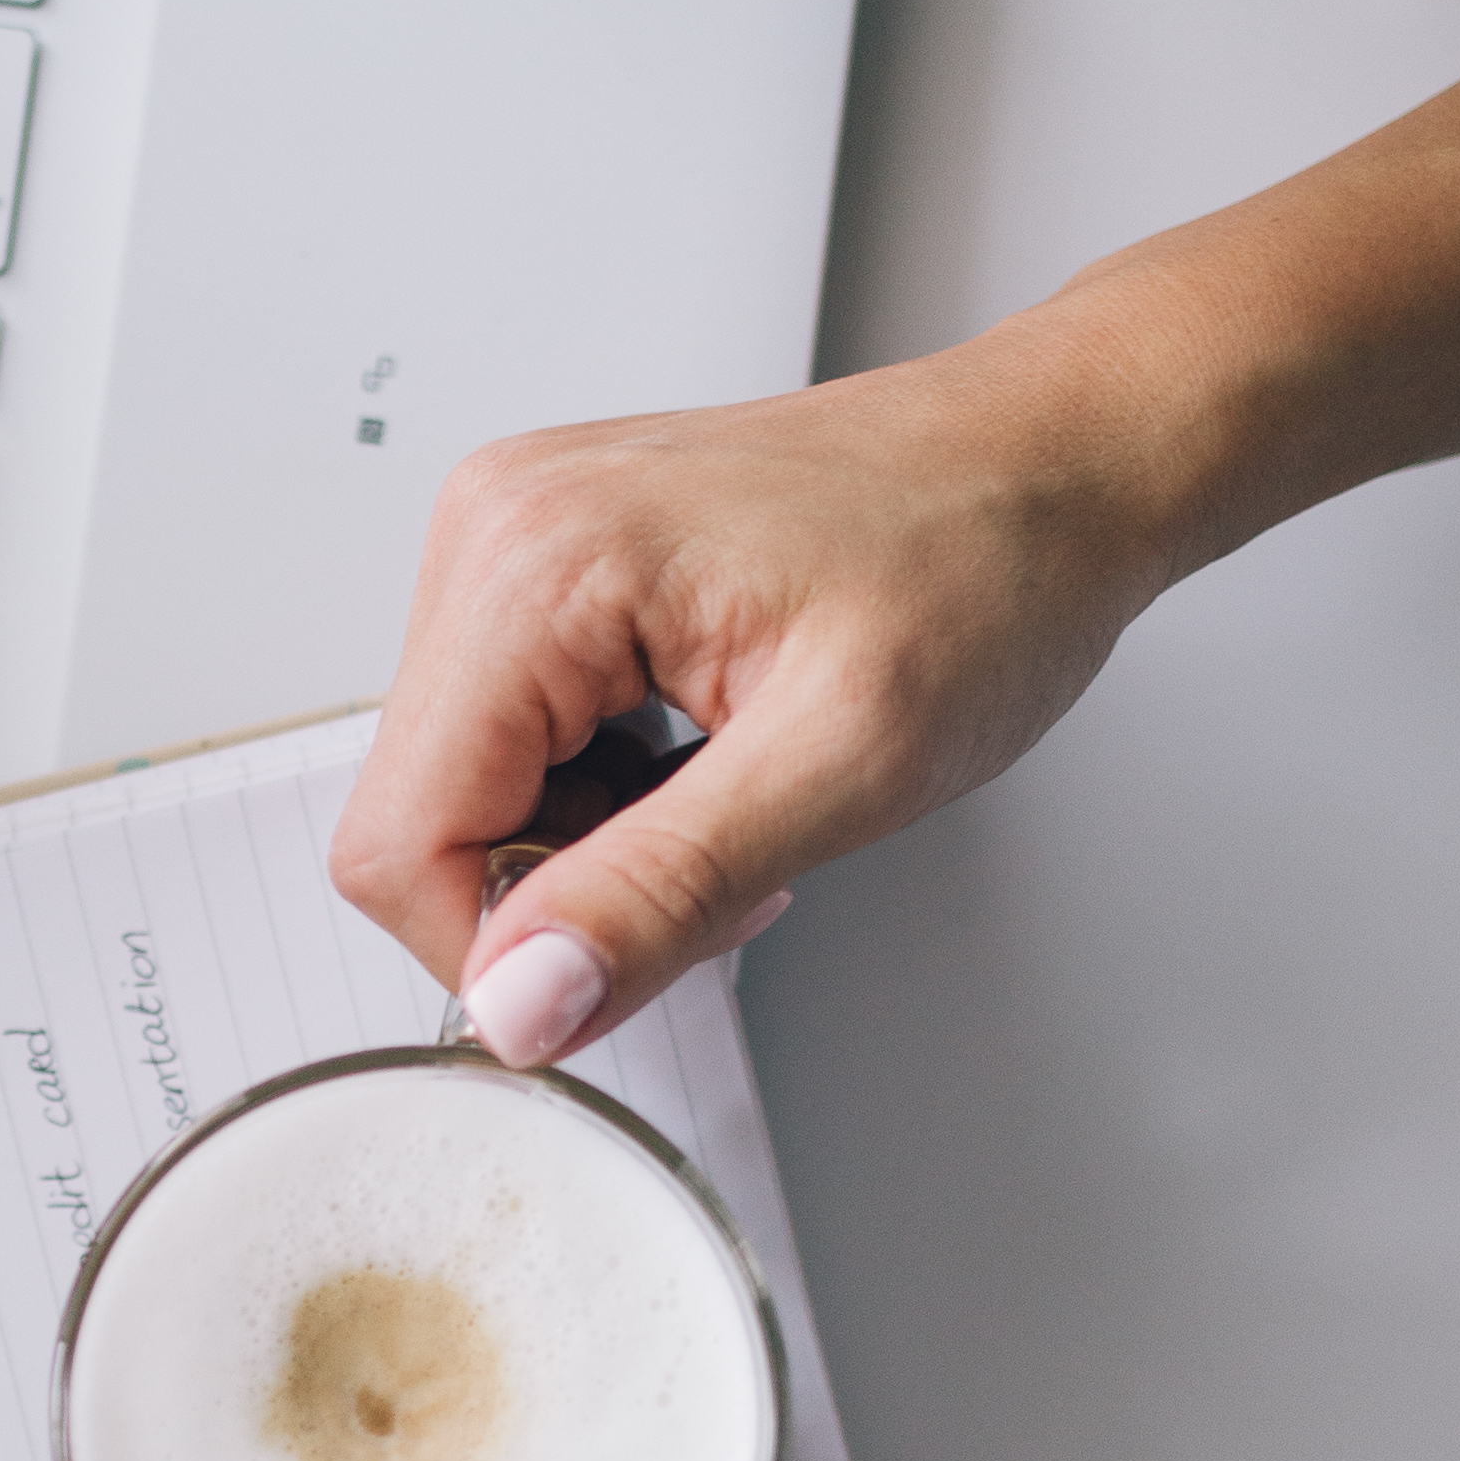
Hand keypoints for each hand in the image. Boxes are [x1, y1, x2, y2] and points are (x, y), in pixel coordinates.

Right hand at [328, 336, 1189, 1067]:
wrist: (1060, 463)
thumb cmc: (986, 565)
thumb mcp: (842, 763)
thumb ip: (660, 892)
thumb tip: (520, 997)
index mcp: (536, 562)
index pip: (399, 841)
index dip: (504, 947)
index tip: (642, 952)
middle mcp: (496, 529)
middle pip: (422, 818)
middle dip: (565, 886)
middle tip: (727, 851)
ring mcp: (517, 540)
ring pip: (468, 789)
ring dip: (593, 841)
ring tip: (736, 789)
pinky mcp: (554, 566)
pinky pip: (516, 737)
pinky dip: (607, 788)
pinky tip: (711, 752)